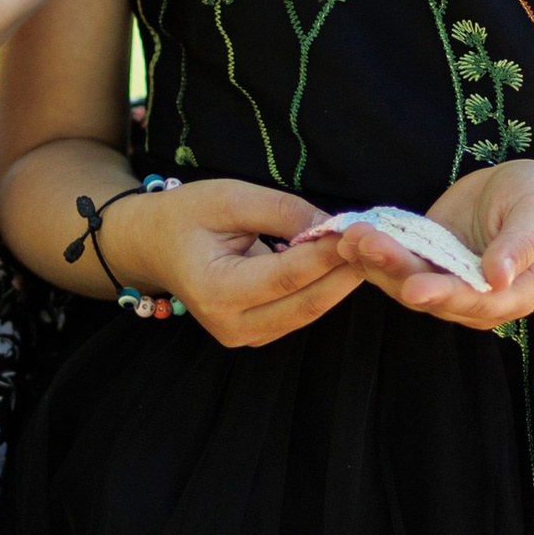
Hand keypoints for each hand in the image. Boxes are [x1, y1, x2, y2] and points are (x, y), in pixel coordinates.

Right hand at [108, 177, 361, 350]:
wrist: (152, 245)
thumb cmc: (184, 216)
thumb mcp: (230, 198)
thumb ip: (283, 212)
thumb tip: (333, 226)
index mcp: (215, 290)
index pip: (288, 275)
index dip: (329, 254)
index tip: (363, 230)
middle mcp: (229, 324)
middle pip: (306, 302)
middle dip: (346, 272)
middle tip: (381, 243)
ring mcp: (242, 337)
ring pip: (308, 312)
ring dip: (340, 283)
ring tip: (370, 252)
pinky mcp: (254, 335)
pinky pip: (299, 313)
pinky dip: (323, 289)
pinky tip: (344, 265)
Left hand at [327, 163, 533, 330]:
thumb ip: (521, 246)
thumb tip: (498, 276)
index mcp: (510, 296)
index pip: (473, 301)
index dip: (443, 295)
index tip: (414, 287)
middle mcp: (474, 299)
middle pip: (430, 293)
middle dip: (395, 270)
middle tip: (364, 244)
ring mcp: (447, 282)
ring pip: (405, 280)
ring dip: (375, 262)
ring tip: (349, 236)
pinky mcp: (428, 261)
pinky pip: (397, 261)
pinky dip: (372, 251)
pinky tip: (349, 234)